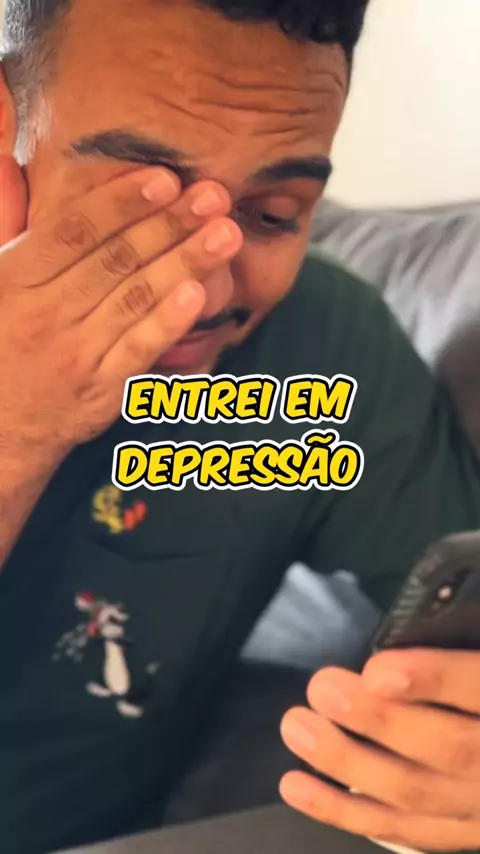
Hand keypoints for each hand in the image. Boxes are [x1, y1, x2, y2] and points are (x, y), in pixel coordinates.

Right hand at [0, 155, 241, 460]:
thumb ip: (2, 222)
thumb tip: (8, 163)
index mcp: (14, 277)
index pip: (73, 230)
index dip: (121, 201)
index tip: (165, 178)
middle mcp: (44, 312)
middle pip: (115, 259)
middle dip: (170, 223)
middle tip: (216, 196)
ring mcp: (73, 353)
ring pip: (134, 299)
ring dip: (185, 262)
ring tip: (226, 234)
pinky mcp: (98, 390)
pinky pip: (137, 350)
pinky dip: (168, 322)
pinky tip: (199, 294)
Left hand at [280, 649, 479, 850]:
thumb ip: (468, 629)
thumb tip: (435, 594)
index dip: (433, 680)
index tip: (376, 668)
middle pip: (448, 748)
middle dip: (378, 721)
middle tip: (321, 688)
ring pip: (418, 794)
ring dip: (348, 763)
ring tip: (296, 726)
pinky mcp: (466, 833)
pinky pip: (407, 832)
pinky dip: (347, 813)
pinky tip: (296, 787)